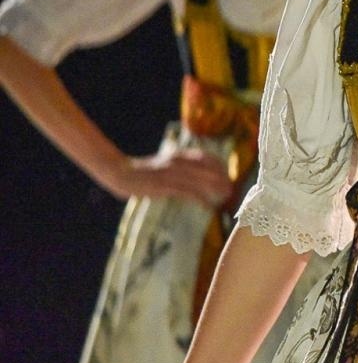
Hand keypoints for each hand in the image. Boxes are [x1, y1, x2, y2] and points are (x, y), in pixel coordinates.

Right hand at [100, 149, 232, 208]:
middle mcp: (178, 161)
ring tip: (226, 198)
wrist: (120, 172)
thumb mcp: (165, 163)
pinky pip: (188, 193)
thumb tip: (196, 173)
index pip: (207, 158)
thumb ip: (180, 166)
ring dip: (216, 189)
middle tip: (232, 190)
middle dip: (223, 179)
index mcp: (179, 155)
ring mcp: (172, 173)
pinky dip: (201, 200)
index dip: (221, 167)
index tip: (228, 177)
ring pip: (202, 181)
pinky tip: (208, 207)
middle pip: (209, 169)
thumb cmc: (144, 171)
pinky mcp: (165, 186)